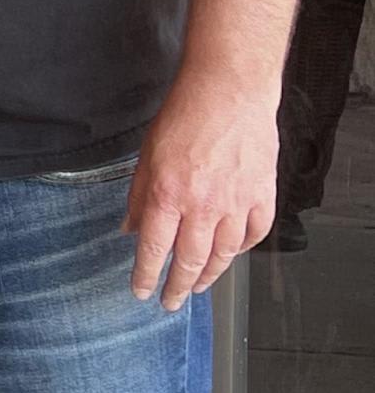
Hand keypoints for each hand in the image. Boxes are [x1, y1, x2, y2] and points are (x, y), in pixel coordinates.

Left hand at [124, 68, 277, 308]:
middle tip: (171, 302)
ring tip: (197, 285)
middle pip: (190, 261)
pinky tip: (232, 253)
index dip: (146, 276)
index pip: (154, 250)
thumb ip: (139, 198)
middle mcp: (203, 205)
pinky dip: (243, 249)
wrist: (230, 89)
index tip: (142, 292)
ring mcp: (237, 203)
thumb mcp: (147, 156)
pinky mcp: (262, 194)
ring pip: (225, 254)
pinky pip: (254, 234)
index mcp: (168, 195)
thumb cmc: (186, 114)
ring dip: (209, 275)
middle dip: (177, 287)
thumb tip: (130, 230)